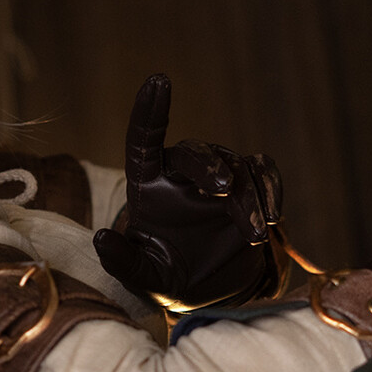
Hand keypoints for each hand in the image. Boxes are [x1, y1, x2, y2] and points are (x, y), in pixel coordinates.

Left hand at [92, 74, 282, 310]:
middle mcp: (182, 174)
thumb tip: (101, 238)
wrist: (212, 290)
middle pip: (195, 151)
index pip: (143, 140)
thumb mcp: (144, 277)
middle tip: (223, 191)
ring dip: (247, 199)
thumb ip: (122, 261)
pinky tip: (271, 216)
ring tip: (252, 236)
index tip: (158, 81)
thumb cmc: (168, 277)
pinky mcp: (250, 186)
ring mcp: (219, 177)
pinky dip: (271, 189)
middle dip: (210, 166)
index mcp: (149, 185)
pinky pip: (263, 172)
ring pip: (235, 166)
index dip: (149, 111)